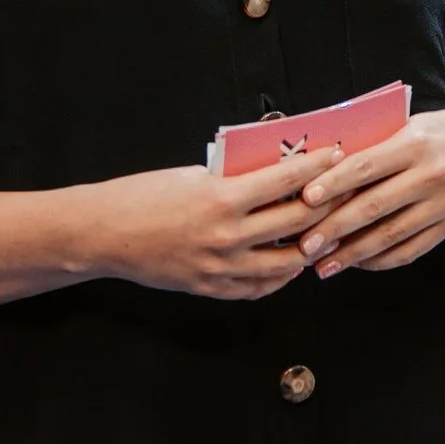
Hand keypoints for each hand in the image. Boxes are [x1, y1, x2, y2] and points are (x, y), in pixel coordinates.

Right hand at [86, 146, 340, 299]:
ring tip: (322, 230)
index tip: (334, 154)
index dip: (317, 165)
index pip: (287, 181)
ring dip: (309, 245)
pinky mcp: (212, 289)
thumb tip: (274, 171)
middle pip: (297, 221)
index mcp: (222, 199)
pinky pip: (260, 287)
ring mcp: (221, 268)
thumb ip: (234, 178)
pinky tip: (290, 261)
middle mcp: (227, 237)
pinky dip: (280, 274)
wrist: (103, 234)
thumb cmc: (143, 196)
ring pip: (287, 262)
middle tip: (341, 191)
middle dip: (325, 203)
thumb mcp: (192, 175)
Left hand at [293, 108, 444, 277]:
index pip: (366, 166)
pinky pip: (410, 251)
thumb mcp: (409, 127)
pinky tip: (358, 263)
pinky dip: (381, 261)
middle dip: (335, 228)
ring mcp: (442, 205)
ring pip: (390, 236)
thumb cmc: (439, 134)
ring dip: (353, 254)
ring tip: (324, 265)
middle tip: (304, 245)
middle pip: (374, 206)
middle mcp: (430, 175)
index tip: (305, 200)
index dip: (333, 184)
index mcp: (414, 144)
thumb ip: (374, 147)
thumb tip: (323, 171)